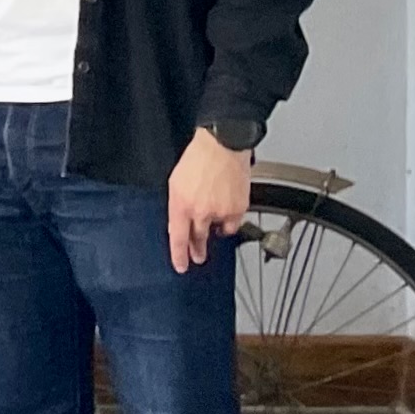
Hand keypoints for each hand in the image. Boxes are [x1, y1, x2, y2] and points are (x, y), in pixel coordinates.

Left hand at [168, 129, 252, 273]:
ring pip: (216, 231)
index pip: (177, 237)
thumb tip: (180, 222)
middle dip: (197, 249)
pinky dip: (229, 222)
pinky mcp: (239, 208)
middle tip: (198, 257)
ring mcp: (221, 211)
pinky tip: (226, 214)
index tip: (181, 267)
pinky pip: (233, 224)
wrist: (222, 146)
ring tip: (212, 220)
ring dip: (213, 230)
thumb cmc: (197, 159)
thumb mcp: (176, 183)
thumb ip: (178, 205)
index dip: (179, 255)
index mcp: (180, 204)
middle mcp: (200, 211)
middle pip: (197, 238)